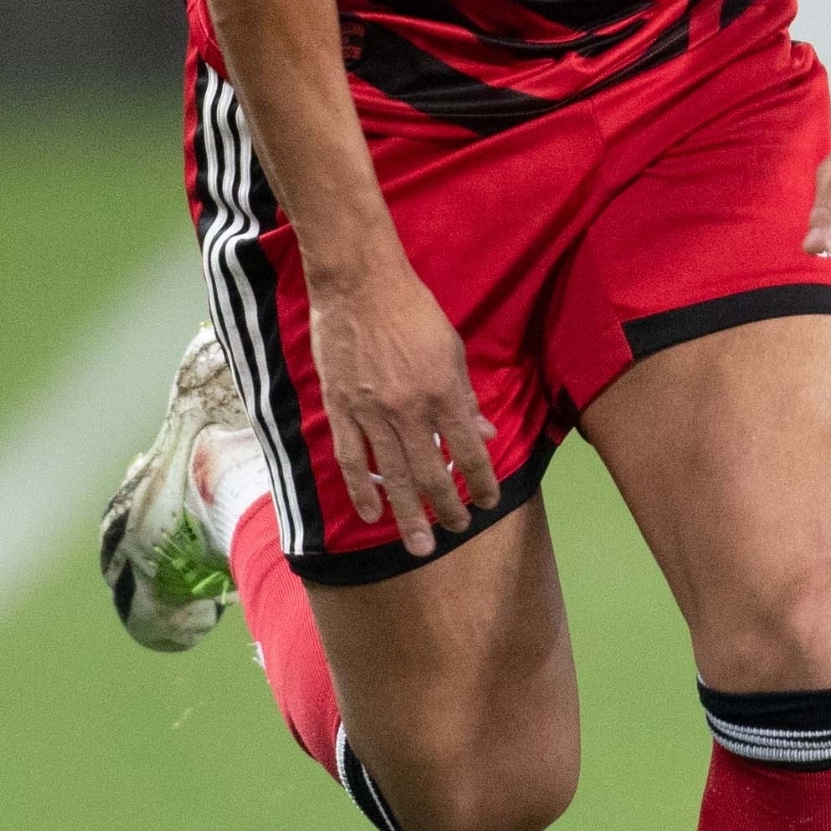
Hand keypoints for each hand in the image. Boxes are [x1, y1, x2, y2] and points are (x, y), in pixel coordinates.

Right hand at [305, 256, 499, 557]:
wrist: (360, 285)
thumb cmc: (413, 311)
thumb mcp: (452, 350)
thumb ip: (465, 398)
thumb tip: (484, 433)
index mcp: (442, 394)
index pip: (469, 452)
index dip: (482, 481)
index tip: (489, 502)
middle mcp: (409, 410)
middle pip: (432, 473)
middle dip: (448, 508)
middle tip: (458, 530)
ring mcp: (371, 412)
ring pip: (394, 476)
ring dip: (408, 515)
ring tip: (419, 545)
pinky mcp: (341, 408)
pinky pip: (352, 458)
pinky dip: (362, 489)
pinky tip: (372, 514)